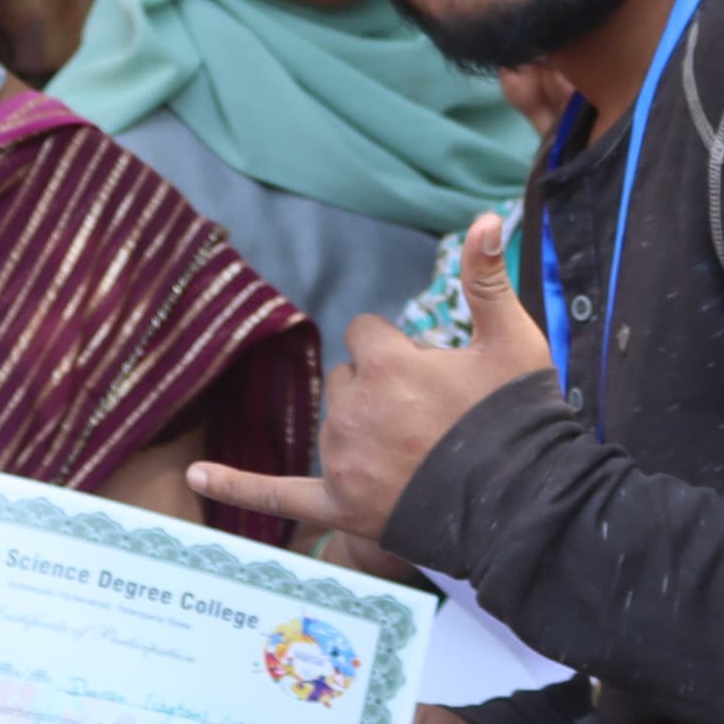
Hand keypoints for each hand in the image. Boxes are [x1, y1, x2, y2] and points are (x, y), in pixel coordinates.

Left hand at [188, 215, 541, 544]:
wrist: (525, 506)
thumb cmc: (519, 420)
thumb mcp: (513, 340)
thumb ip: (486, 277)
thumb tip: (486, 216)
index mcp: (388, 363)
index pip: (368, 334)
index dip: (401, 353)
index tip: (434, 377)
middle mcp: (354, 408)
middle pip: (348, 378)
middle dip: (379, 390)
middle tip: (432, 420)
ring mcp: (343, 459)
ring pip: (332, 424)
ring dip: (361, 430)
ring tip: (419, 455)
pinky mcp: (339, 504)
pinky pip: (278, 494)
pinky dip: (238, 486)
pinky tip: (198, 477)